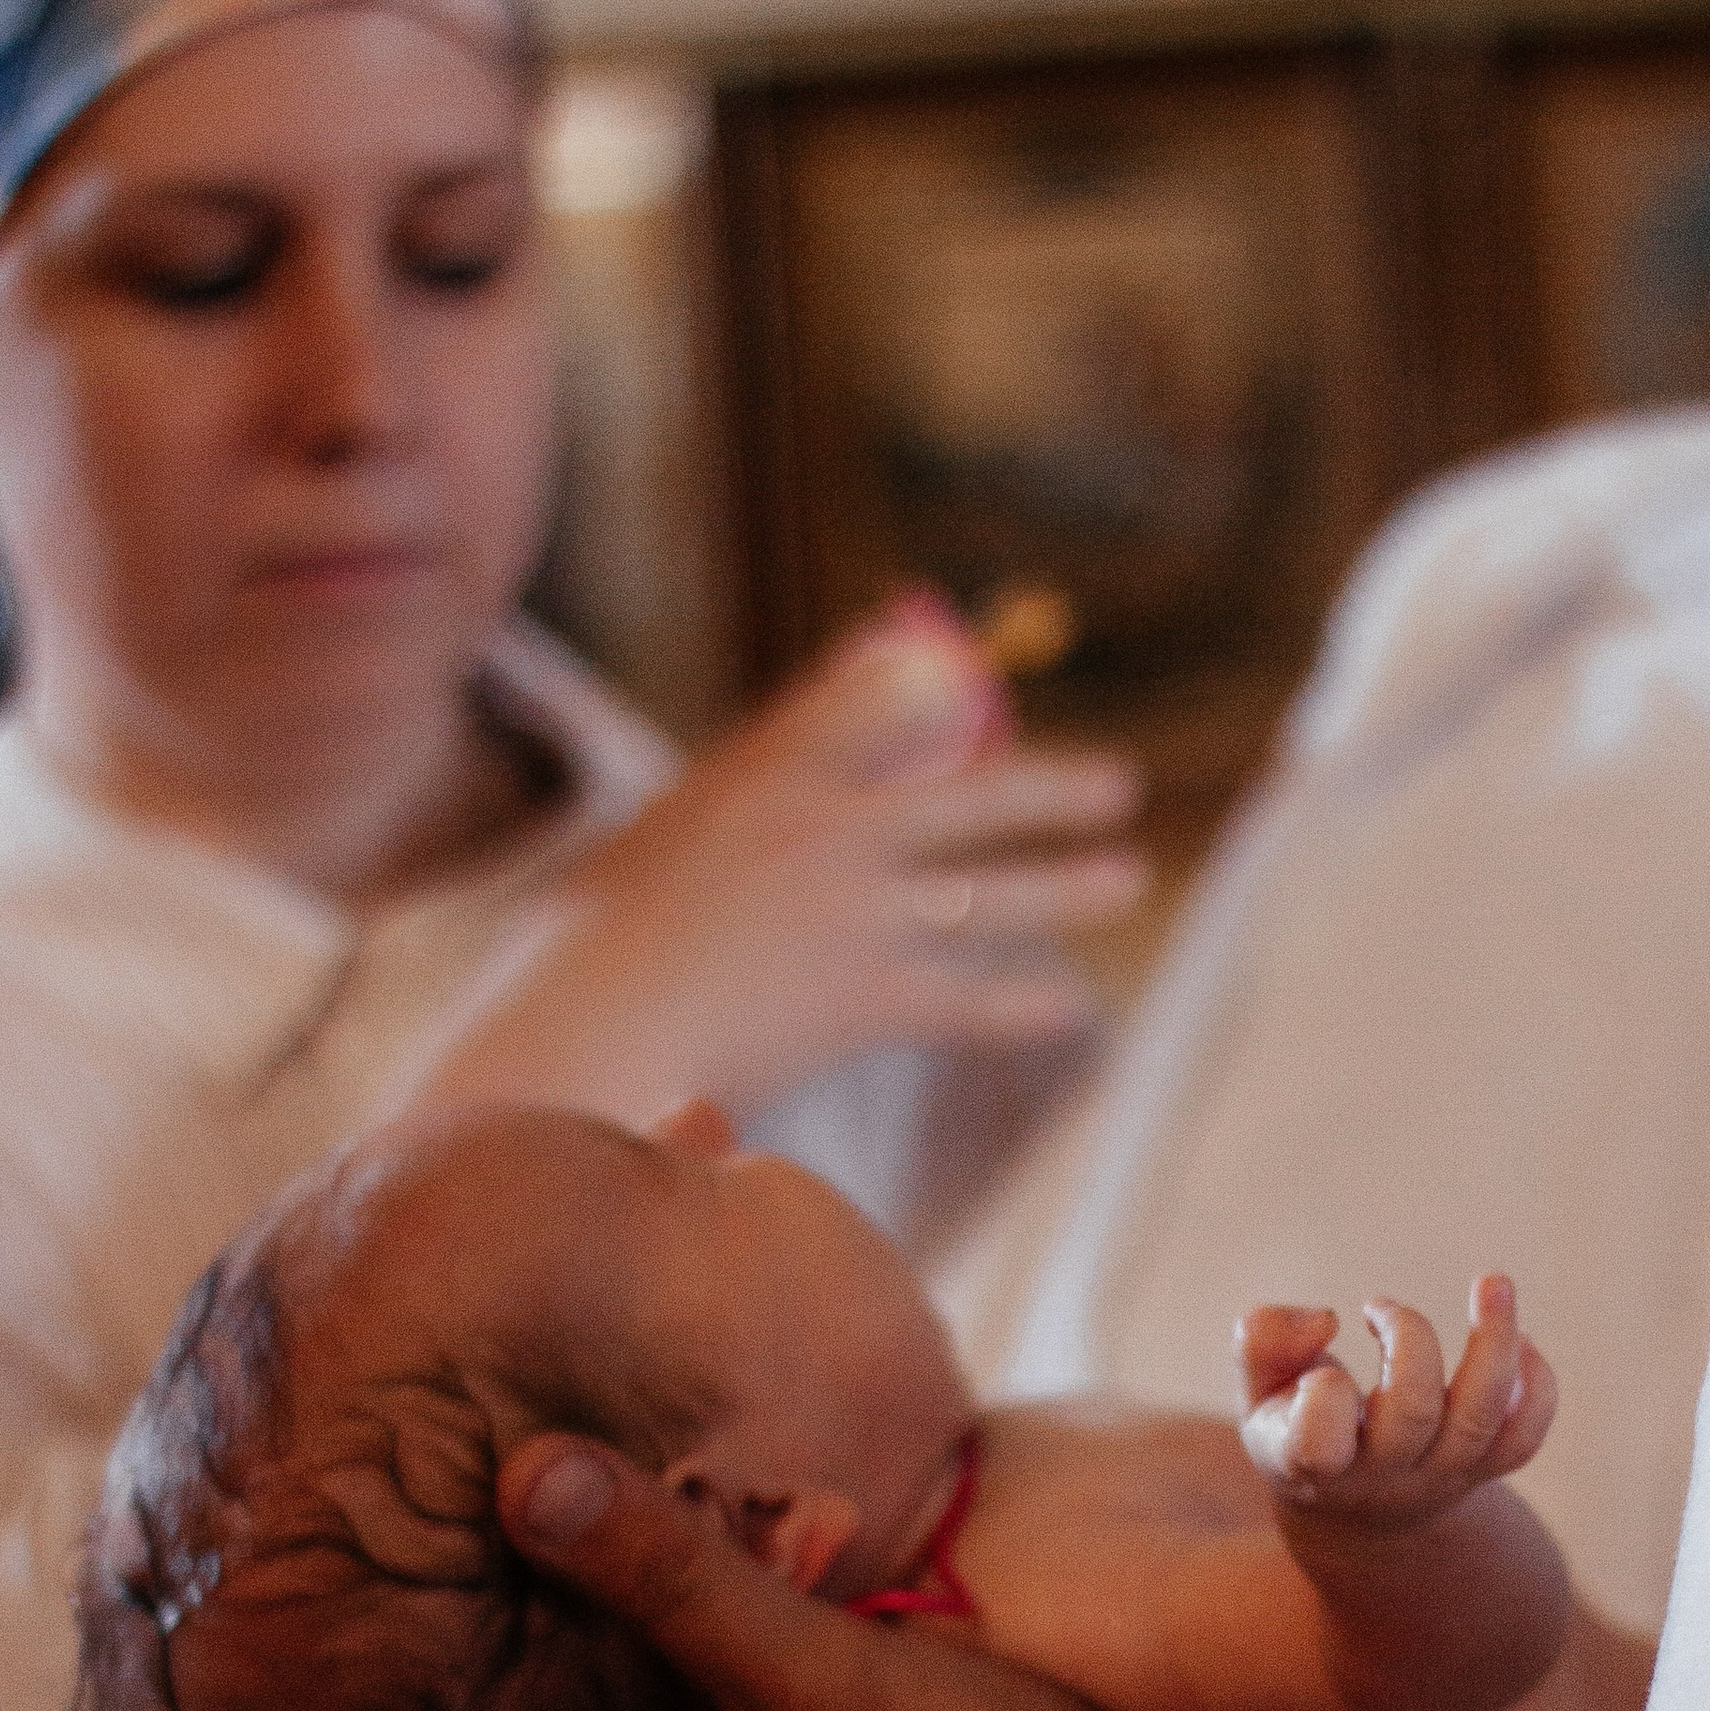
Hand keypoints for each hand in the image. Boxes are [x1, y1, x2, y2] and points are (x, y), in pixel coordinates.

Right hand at [422, 600, 1148, 1125]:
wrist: (585, 1035)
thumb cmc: (584, 960)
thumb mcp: (635, 857)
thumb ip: (700, 826)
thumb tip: (734, 822)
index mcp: (760, 784)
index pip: (861, 709)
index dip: (923, 689)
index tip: (966, 675)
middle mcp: (824, 832)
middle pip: (967, 797)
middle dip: (1050, 787)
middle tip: (1118, 783)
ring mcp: (854, 911)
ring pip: (993, 893)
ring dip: (1068, 886)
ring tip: (1125, 876)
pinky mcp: (865, 995)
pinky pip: (970, 998)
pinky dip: (1022, 1006)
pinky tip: (1065, 1006)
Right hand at [1238, 1275, 1556, 1524]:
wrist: (1356, 1511)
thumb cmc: (1296, 1427)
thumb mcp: (1256, 1391)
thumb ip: (1262, 1342)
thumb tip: (1326, 1318)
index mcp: (1309, 1463)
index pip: (1319, 1444)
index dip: (1323, 1396)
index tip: (1320, 1371)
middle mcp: (1381, 1477)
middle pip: (1414, 1413)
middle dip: (1409, 1339)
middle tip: (1380, 1308)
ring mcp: (1439, 1476)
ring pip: (1484, 1420)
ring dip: (1496, 1342)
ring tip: (1493, 1283)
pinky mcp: (1482, 1468)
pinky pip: (1525, 1435)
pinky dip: (1536, 1385)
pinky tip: (1518, 1341)